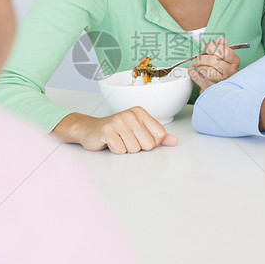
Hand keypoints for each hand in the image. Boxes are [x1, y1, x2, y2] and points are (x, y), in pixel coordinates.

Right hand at [53, 110, 177, 153]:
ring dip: (126, 150)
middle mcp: (130, 114)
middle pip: (149, 145)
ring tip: (118, 141)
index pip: (160, 135)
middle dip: (138, 148)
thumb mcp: (138, 130)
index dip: (151, 143)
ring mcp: (118, 122)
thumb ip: (157, 136)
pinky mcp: (107, 131)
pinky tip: (111, 143)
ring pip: (135, 150)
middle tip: (126, 140)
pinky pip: (121, 151)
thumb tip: (174, 141)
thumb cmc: (115, 131)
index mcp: (140, 112)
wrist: (90, 130)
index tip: (139, 138)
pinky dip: (116, 151)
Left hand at [188, 37, 240, 91]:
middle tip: (201, 58)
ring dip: (199, 66)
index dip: (212, 47)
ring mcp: (220, 82)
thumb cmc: (220, 70)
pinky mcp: (209, 88)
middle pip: (213, 61)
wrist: (218, 87)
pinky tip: (193, 69)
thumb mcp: (224, 57)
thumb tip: (221, 39)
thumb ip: (221, 47)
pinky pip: (196, 77)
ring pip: (205, 70)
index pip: (225, 51)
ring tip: (201, 66)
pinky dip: (192, 71)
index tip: (206, 47)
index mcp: (234, 61)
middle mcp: (230, 72)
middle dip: (203, 58)